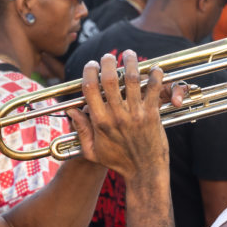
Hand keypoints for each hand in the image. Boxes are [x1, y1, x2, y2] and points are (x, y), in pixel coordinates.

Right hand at [66, 51, 169, 177]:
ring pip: (131, 80)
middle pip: (109, 80)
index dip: (89, 72)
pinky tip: (154, 68)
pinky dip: (155, 76)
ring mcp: (135, 115)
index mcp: (100, 122)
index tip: (91, 65)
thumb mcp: (92, 151)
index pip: (89, 89)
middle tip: (108, 56)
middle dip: (107, 62)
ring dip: (130, 63)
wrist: (144, 173)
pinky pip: (154, 90)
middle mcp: (116, 116)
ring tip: (129, 54)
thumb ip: (81, 130)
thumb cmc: (118, 162)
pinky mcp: (152, 115)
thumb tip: (71, 110)